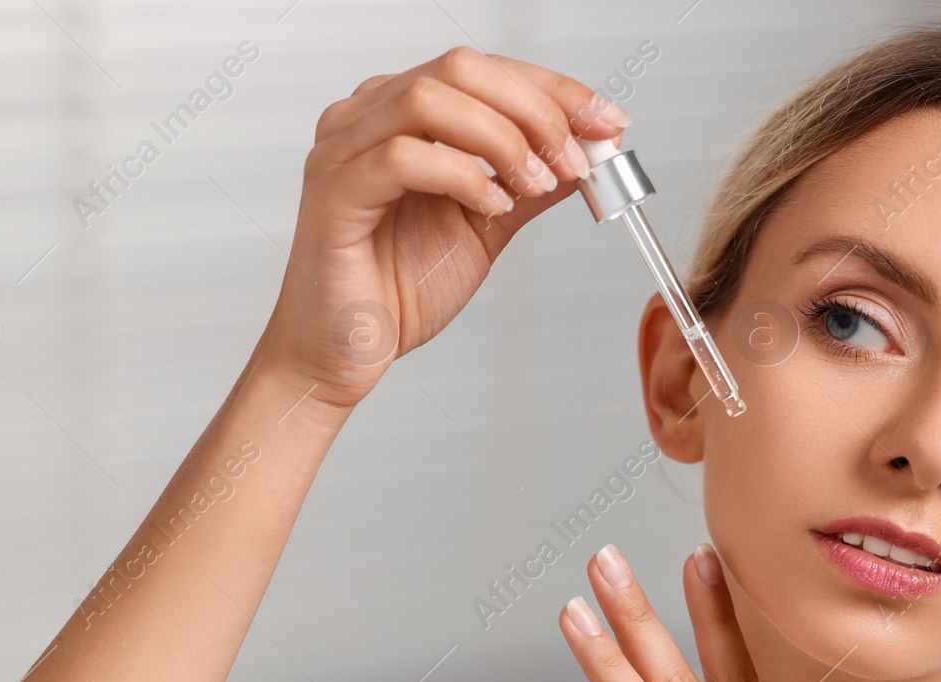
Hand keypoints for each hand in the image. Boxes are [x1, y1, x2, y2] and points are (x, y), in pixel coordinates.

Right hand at [258, 47, 630, 412]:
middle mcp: (367, 117)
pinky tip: (491, 205)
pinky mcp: (334, 192)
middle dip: (535, 108)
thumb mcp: (487, 225)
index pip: (485, 72)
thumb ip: (529, 183)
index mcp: (401, 114)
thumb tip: (586, 150)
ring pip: (430, 98)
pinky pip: (403, 158)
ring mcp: (343, 149)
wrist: (344, 352)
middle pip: (460, 69)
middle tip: (575, 157)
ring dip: (502, 137)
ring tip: (534, 184)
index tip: (607, 122)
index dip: (554, 89)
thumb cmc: (397, 289)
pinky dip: (462, 175)